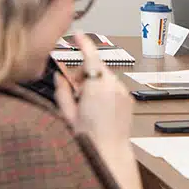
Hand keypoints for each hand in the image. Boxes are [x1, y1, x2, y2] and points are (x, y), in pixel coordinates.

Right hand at [53, 32, 132, 152]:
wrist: (110, 152)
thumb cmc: (88, 138)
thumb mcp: (67, 114)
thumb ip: (62, 91)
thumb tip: (59, 76)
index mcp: (96, 86)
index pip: (90, 57)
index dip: (84, 43)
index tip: (78, 35)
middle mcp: (113, 85)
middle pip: (96, 68)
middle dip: (84, 75)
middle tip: (75, 93)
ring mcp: (123, 92)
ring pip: (105, 78)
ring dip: (95, 84)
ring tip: (87, 106)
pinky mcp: (128, 99)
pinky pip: (114, 88)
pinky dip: (105, 92)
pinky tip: (99, 109)